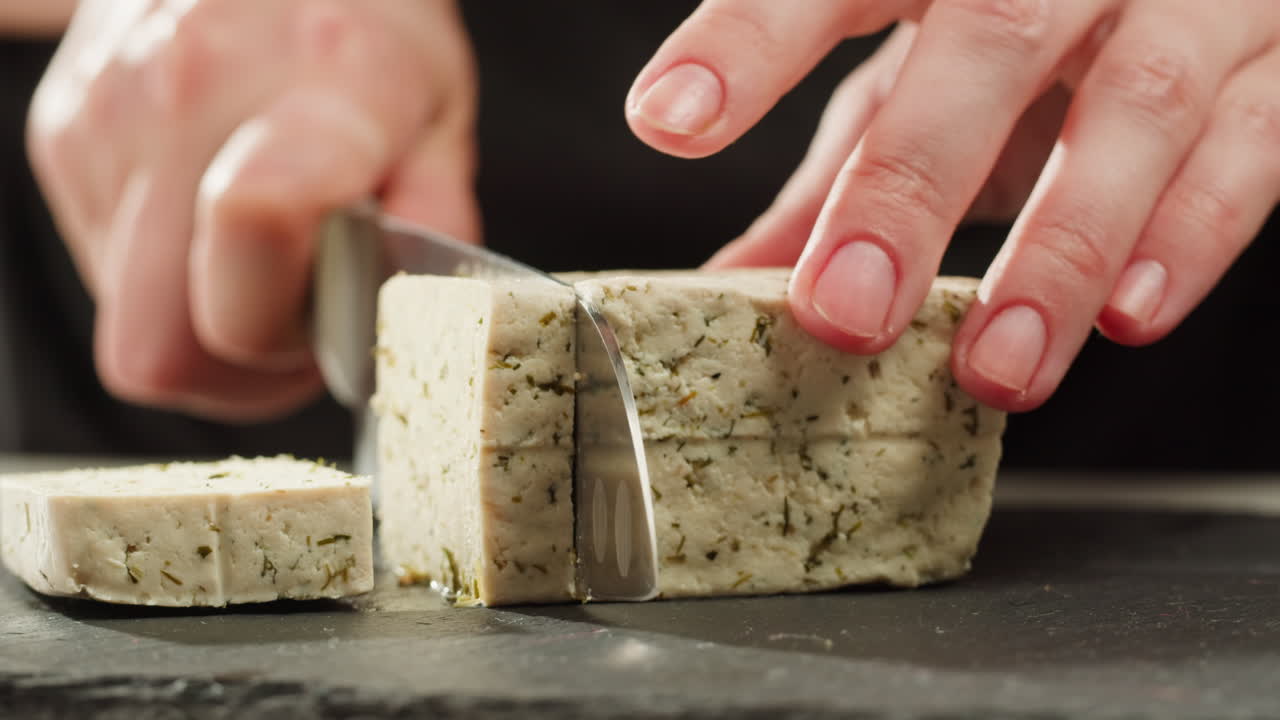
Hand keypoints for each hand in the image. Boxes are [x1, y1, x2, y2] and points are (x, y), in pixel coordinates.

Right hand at [28, 0, 478, 420]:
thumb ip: (434, 232)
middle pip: (165, 347)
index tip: (331, 319)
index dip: (288, 322)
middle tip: (298, 328)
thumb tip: (403, 328)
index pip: (255, 222)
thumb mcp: (441, 118)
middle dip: (237, 372)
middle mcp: (190, 102)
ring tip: (263, 267)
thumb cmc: (364, 28)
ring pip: (129, 330)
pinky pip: (106, 277)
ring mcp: (108, 122)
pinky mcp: (61, 139)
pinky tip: (213, 226)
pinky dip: (167, 281)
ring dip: (202, 331)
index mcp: (320, 92)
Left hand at [628, 1, 1279, 411]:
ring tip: (992, 367)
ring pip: (1136, 103)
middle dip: (908, 181)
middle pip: (987, 40)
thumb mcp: (918, 73)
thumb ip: (833, 174)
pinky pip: (1253, 142)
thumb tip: (729, 288)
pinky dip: (1189, 233)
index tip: (665, 120)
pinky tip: (1127, 314)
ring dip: (1059, 250)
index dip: (748, 42)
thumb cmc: (1026, 26)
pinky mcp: (1278, 63)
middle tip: (843, 310)